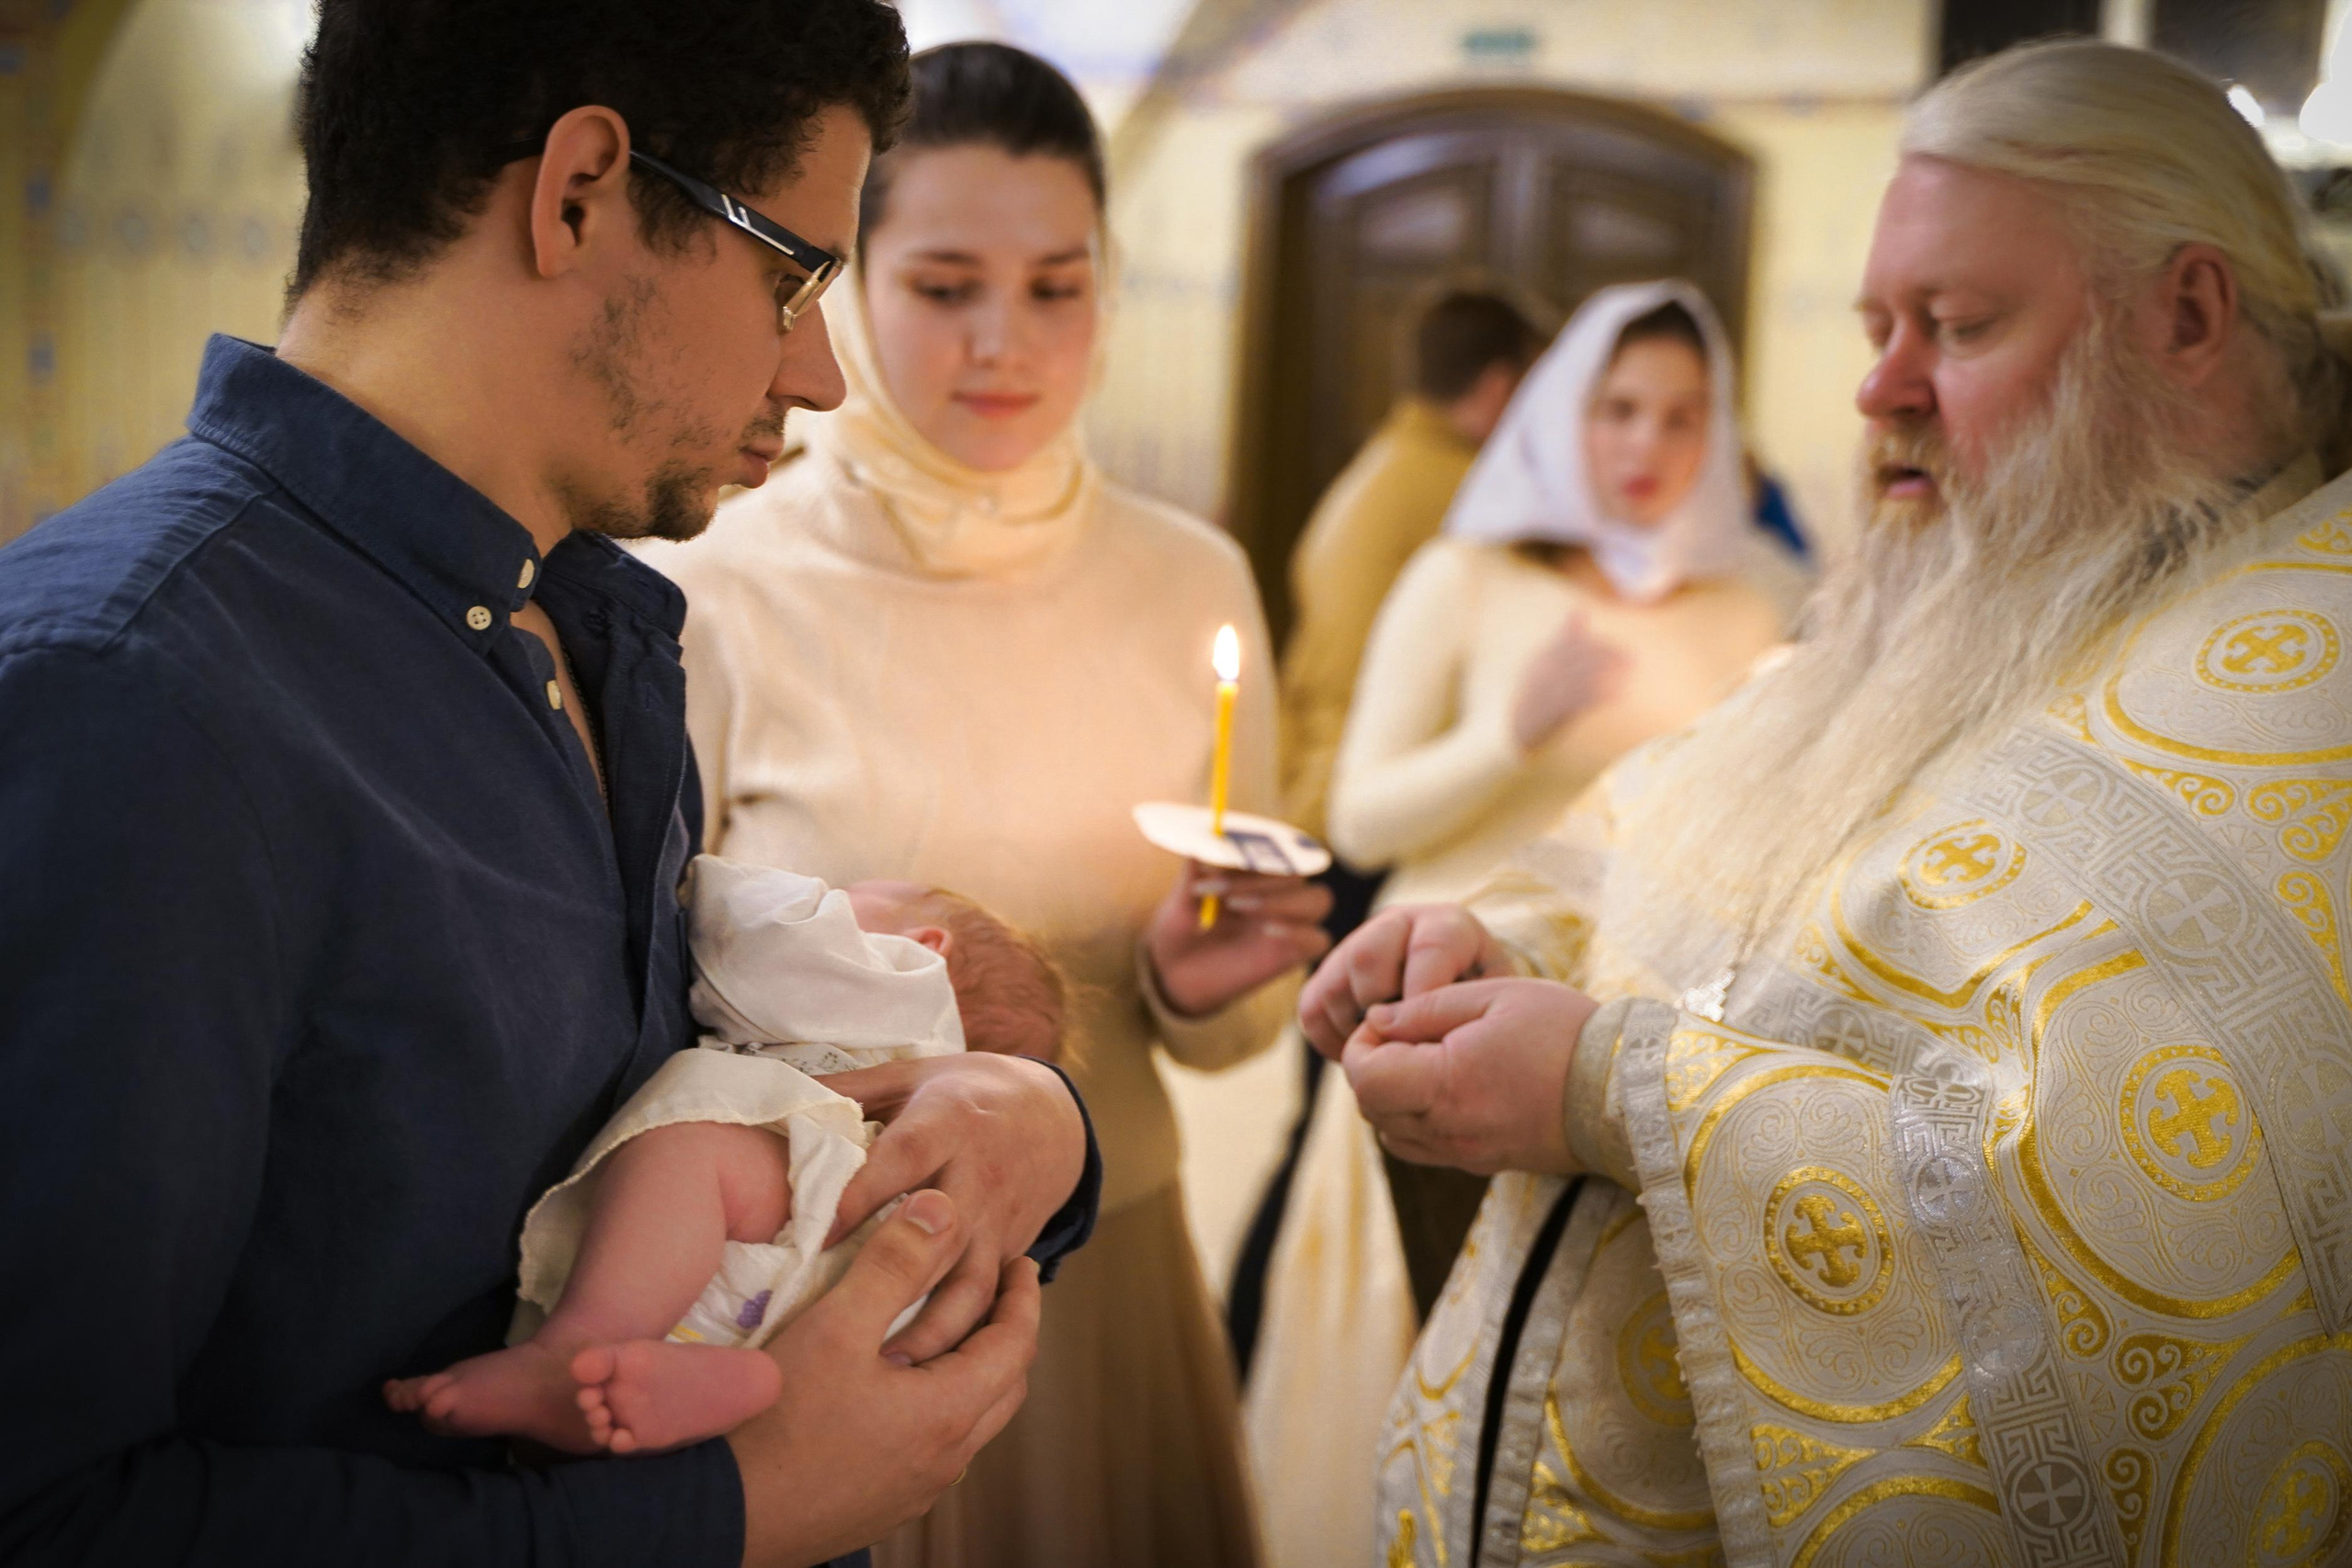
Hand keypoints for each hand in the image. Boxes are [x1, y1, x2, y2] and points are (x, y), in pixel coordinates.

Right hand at [732, 1190, 1040, 1565]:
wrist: (714, 1514)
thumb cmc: (776, 1421)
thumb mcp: (835, 1328)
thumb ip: (893, 1263)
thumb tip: (943, 1207)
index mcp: (949, 1414)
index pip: (1016, 1345)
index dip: (1024, 1297)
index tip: (1022, 1261)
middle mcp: (944, 1462)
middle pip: (1004, 1388)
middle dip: (1007, 1335)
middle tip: (995, 1293)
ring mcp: (912, 1492)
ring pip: (969, 1424)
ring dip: (971, 1375)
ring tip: (946, 1335)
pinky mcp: (879, 1508)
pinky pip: (932, 1450)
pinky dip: (936, 1409)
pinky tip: (895, 1391)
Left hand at [822, 1054, 1084, 1362]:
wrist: (1053, 1119)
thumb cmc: (964, 1094)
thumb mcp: (910, 1074)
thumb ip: (848, 1088)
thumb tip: (779, 1096)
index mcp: (949, 1123)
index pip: (905, 1157)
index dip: (863, 1193)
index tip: (818, 1233)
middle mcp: (978, 1178)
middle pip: (940, 1236)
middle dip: (896, 1283)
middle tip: (841, 1327)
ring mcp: (997, 1225)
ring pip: (971, 1288)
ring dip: (933, 1333)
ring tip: (884, 1372)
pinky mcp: (1009, 1257)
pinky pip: (988, 1307)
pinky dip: (961, 1343)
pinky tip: (925, 1380)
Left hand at [1144, 861, 1331, 1018]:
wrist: (1172, 980)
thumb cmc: (1178, 934)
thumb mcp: (1179, 902)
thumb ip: (1191, 875)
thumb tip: (1197, 845)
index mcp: (1254, 876)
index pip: (1274, 851)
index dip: (1251, 852)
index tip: (1213, 862)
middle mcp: (1275, 897)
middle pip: (1298, 873)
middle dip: (1261, 877)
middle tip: (1219, 890)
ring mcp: (1286, 925)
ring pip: (1318, 899)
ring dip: (1283, 899)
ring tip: (1240, 906)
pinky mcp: (1289, 957)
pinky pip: (1318, 940)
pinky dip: (1300, 931)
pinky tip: (1267, 930)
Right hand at [1297, 903, 1508, 1058]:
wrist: (1465, 1013)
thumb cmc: (1487, 1016)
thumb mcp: (1494, 1009)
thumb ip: (1467, 1012)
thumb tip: (1425, 1038)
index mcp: (1448, 925)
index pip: (1429, 946)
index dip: (1425, 996)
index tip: (1431, 1036)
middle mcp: (1398, 924)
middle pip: (1365, 957)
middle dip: (1381, 1014)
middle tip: (1403, 1047)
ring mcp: (1358, 944)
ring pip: (1333, 986)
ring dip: (1356, 1033)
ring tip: (1385, 1056)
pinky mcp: (1329, 973)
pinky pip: (1312, 1008)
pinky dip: (1332, 1041)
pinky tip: (1364, 1053)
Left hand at [1340, 977, 1597, 1175]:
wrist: (1628, 1092)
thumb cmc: (1566, 1032)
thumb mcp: (1495, 995)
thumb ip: (1425, 1008)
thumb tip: (1375, 1020)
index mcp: (1448, 1084)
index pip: (1364, 1077)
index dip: (1361, 1044)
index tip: (1389, 1020)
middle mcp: (1450, 1129)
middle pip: (1371, 1107)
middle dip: (1372, 1068)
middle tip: (1407, 1034)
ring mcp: (1466, 1152)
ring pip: (1391, 1133)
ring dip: (1392, 1096)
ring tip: (1427, 1060)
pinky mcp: (1483, 1162)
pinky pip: (1423, 1148)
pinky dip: (1416, 1120)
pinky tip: (1446, 1088)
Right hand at [1511, 613, 1626, 751]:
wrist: (1509, 728)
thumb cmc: (1532, 692)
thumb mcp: (1544, 660)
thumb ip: (1565, 637)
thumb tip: (1580, 610)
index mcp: (1542, 657)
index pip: (1572, 645)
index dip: (1598, 645)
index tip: (1619, 648)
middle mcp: (1543, 671)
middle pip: (1579, 659)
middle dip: (1607, 657)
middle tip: (1632, 658)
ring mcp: (1546, 691)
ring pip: (1580, 678)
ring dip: (1605, 673)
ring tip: (1628, 672)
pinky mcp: (1550, 712)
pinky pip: (1577, 702)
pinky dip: (1598, 696)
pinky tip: (1618, 694)